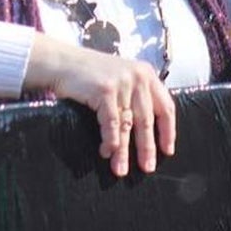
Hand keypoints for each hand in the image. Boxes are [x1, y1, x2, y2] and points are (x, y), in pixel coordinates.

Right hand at [24, 34, 175, 176]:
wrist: (63, 61)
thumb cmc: (89, 72)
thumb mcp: (120, 77)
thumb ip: (135, 95)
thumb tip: (145, 131)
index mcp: (146, 74)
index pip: (165, 107)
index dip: (168, 131)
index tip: (167, 149)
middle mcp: (138, 77)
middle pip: (147, 120)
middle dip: (147, 147)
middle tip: (147, 167)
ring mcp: (122, 83)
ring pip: (128, 125)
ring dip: (124, 151)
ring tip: (121, 169)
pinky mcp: (106, 90)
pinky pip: (111, 123)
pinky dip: (109, 141)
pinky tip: (107, 152)